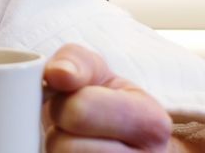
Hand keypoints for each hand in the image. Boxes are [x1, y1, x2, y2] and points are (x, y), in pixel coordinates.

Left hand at [43, 43, 186, 151]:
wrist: (117, 139)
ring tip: (71, 141)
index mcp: (150, 123)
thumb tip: (58, 74)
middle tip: (67, 125)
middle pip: (64, 147)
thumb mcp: (95, 72)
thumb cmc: (101, 100)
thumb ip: (75, 61)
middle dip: (56, 129)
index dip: (61, 102)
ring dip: (54, 150)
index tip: (70, 100)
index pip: (79, 111)